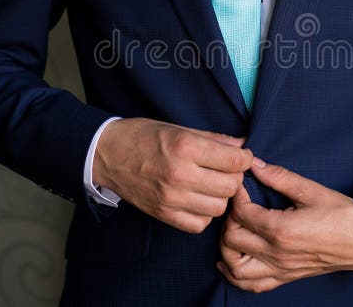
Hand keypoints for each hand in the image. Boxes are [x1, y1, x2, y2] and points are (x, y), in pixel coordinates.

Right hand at [93, 118, 252, 233]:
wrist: (107, 154)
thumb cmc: (144, 136)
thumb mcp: (180, 128)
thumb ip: (215, 139)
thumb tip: (243, 145)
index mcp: (185, 147)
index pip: (235, 161)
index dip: (245, 158)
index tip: (242, 156)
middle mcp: (180, 175)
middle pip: (231, 186)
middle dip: (235, 177)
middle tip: (226, 170)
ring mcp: (171, 198)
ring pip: (219, 207)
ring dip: (221, 196)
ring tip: (211, 185)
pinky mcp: (163, 214)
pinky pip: (199, 224)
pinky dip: (204, 214)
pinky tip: (198, 200)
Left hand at [217, 160, 352, 292]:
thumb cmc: (342, 215)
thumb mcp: (312, 190)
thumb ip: (280, 177)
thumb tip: (256, 164)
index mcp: (282, 230)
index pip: (242, 213)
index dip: (237, 195)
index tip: (242, 184)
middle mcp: (277, 254)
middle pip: (232, 239)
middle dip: (229, 219)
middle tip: (238, 204)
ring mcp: (280, 269)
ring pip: (235, 268)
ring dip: (226, 248)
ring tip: (234, 229)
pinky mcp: (285, 277)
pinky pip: (251, 285)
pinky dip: (235, 274)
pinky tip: (232, 259)